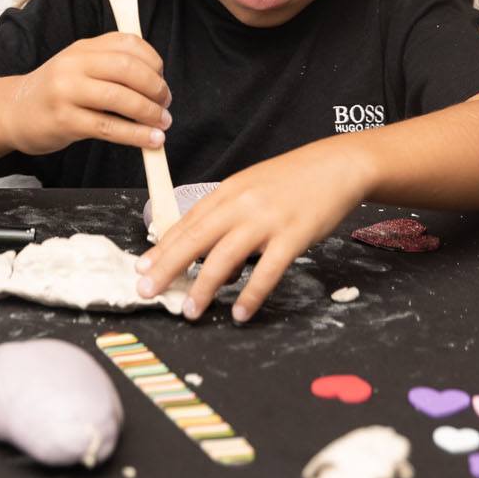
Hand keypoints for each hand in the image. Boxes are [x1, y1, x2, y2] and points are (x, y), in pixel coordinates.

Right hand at [3, 32, 170, 156]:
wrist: (12, 112)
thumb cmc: (54, 92)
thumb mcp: (78, 67)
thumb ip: (109, 65)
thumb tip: (155, 80)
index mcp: (83, 48)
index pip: (127, 43)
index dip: (153, 61)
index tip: (162, 79)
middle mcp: (74, 64)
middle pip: (127, 68)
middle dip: (155, 87)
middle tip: (166, 103)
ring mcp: (67, 92)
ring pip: (119, 97)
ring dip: (149, 112)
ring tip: (163, 124)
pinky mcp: (64, 121)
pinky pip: (108, 127)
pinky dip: (135, 135)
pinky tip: (150, 141)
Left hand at [136, 139, 370, 323]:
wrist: (336, 165)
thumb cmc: (293, 181)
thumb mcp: (252, 190)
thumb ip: (229, 220)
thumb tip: (211, 265)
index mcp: (229, 191)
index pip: (188, 222)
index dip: (163, 246)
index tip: (142, 267)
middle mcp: (242, 204)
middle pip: (196, 238)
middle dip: (168, 266)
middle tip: (147, 290)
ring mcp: (267, 219)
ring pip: (226, 256)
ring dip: (205, 286)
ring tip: (190, 310)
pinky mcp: (293, 235)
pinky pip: (268, 270)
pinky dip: (252, 293)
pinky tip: (240, 312)